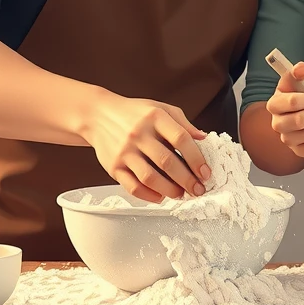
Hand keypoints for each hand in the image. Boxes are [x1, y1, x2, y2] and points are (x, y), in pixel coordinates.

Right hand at [84, 93, 210, 203]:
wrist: (97, 115)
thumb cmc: (133, 113)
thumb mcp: (160, 108)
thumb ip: (183, 123)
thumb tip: (203, 139)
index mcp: (154, 117)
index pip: (181, 139)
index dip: (196, 158)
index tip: (206, 172)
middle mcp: (138, 134)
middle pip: (167, 162)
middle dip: (187, 180)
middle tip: (198, 189)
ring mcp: (124, 151)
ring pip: (150, 178)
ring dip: (170, 190)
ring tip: (181, 194)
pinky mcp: (113, 166)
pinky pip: (133, 186)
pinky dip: (149, 195)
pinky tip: (160, 196)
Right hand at [266, 60, 303, 159]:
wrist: (301, 110)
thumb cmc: (299, 95)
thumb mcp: (299, 80)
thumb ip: (299, 72)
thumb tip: (301, 68)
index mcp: (275, 104)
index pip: (292, 102)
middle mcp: (278, 123)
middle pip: (300, 121)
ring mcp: (287, 139)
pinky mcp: (299, 150)